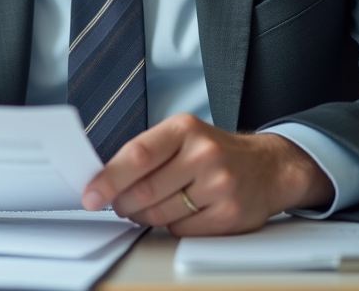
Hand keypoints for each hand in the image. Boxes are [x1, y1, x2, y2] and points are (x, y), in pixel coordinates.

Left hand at [81, 114, 333, 235]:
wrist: (267, 167)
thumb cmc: (215, 152)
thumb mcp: (182, 137)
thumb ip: (146, 153)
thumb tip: (104, 181)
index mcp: (185, 129)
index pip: (137, 155)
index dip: (109, 178)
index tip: (91, 194)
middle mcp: (204, 153)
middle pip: (144, 191)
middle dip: (124, 203)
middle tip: (121, 204)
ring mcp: (219, 184)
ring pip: (159, 214)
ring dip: (146, 216)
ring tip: (153, 206)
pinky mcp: (229, 214)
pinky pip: (181, 230)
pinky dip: (173, 225)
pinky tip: (184, 211)